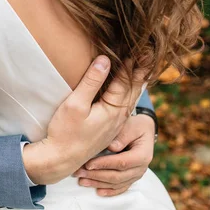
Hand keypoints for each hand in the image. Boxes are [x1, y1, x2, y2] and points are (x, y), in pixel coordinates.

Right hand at [23, 56, 144, 184]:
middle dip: (140, 73)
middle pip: (132, 91)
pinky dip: (129, 96)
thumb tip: (105, 61)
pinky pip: (124, 108)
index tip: (141, 50)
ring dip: (136, 84)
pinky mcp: (108, 131)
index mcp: (112, 110)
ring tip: (143, 71)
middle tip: (149, 56)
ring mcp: (114, 126)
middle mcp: (118, 118)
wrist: (60, 160)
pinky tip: (128, 94)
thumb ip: (91, 82)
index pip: (124, 82)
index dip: (131, 65)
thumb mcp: (75, 105)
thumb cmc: (65, 133)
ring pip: (130, 100)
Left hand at [73, 114, 154, 195]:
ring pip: (116, 183)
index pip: (122, 162)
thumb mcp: (131, 126)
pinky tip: (97, 191)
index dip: (104, 164)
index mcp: (142, 155)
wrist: (144, 132)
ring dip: (98, 183)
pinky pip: (120, 188)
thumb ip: (122, 135)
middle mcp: (140, 168)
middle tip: (79, 173)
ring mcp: (136, 175)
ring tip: (82, 181)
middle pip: (117, 176)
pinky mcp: (131, 178)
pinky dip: (109, 191)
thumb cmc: (135, 127)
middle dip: (96, 175)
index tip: (88, 164)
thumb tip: (112, 147)